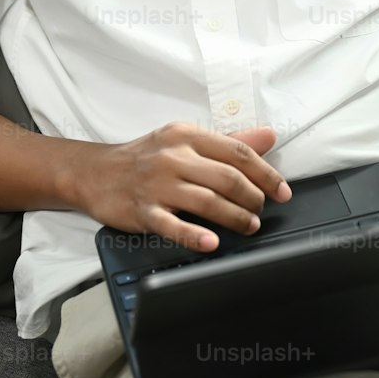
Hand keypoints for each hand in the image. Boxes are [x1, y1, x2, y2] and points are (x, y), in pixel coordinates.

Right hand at [69, 122, 291, 252]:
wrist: (95, 172)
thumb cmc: (146, 156)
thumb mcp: (184, 139)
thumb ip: (228, 141)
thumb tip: (268, 136)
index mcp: (187, 135)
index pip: (237, 152)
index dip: (266, 173)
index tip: (282, 190)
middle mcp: (173, 156)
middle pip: (227, 177)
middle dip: (254, 198)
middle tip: (262, 211)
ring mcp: (157, 184)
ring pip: (207, 201)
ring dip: (235, 217)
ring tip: (249, 226)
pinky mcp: (143, 210)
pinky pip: (172, 224)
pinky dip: (194, 235)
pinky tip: (212, 242)